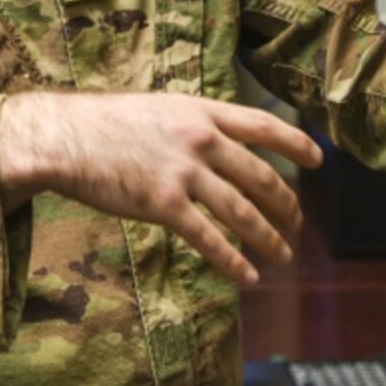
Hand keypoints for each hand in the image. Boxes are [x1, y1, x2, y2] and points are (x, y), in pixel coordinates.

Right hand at [0, 91, 322, 287]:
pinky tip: (247, 275)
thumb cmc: (105, 124)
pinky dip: (233, 260)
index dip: (297, 143)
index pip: (263, 125)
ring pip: (242, 211)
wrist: (65, 138)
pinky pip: (208, 238)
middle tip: (298, 223)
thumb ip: (192, 122)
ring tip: (283, 254)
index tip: (320, 160)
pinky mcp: (163, 204)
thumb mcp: (158, 109)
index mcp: (200, 111)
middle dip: (287, 204)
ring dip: (268, 237)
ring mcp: (183, 172)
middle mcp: (200, 139)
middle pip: (261, 175)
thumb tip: (219, 140)